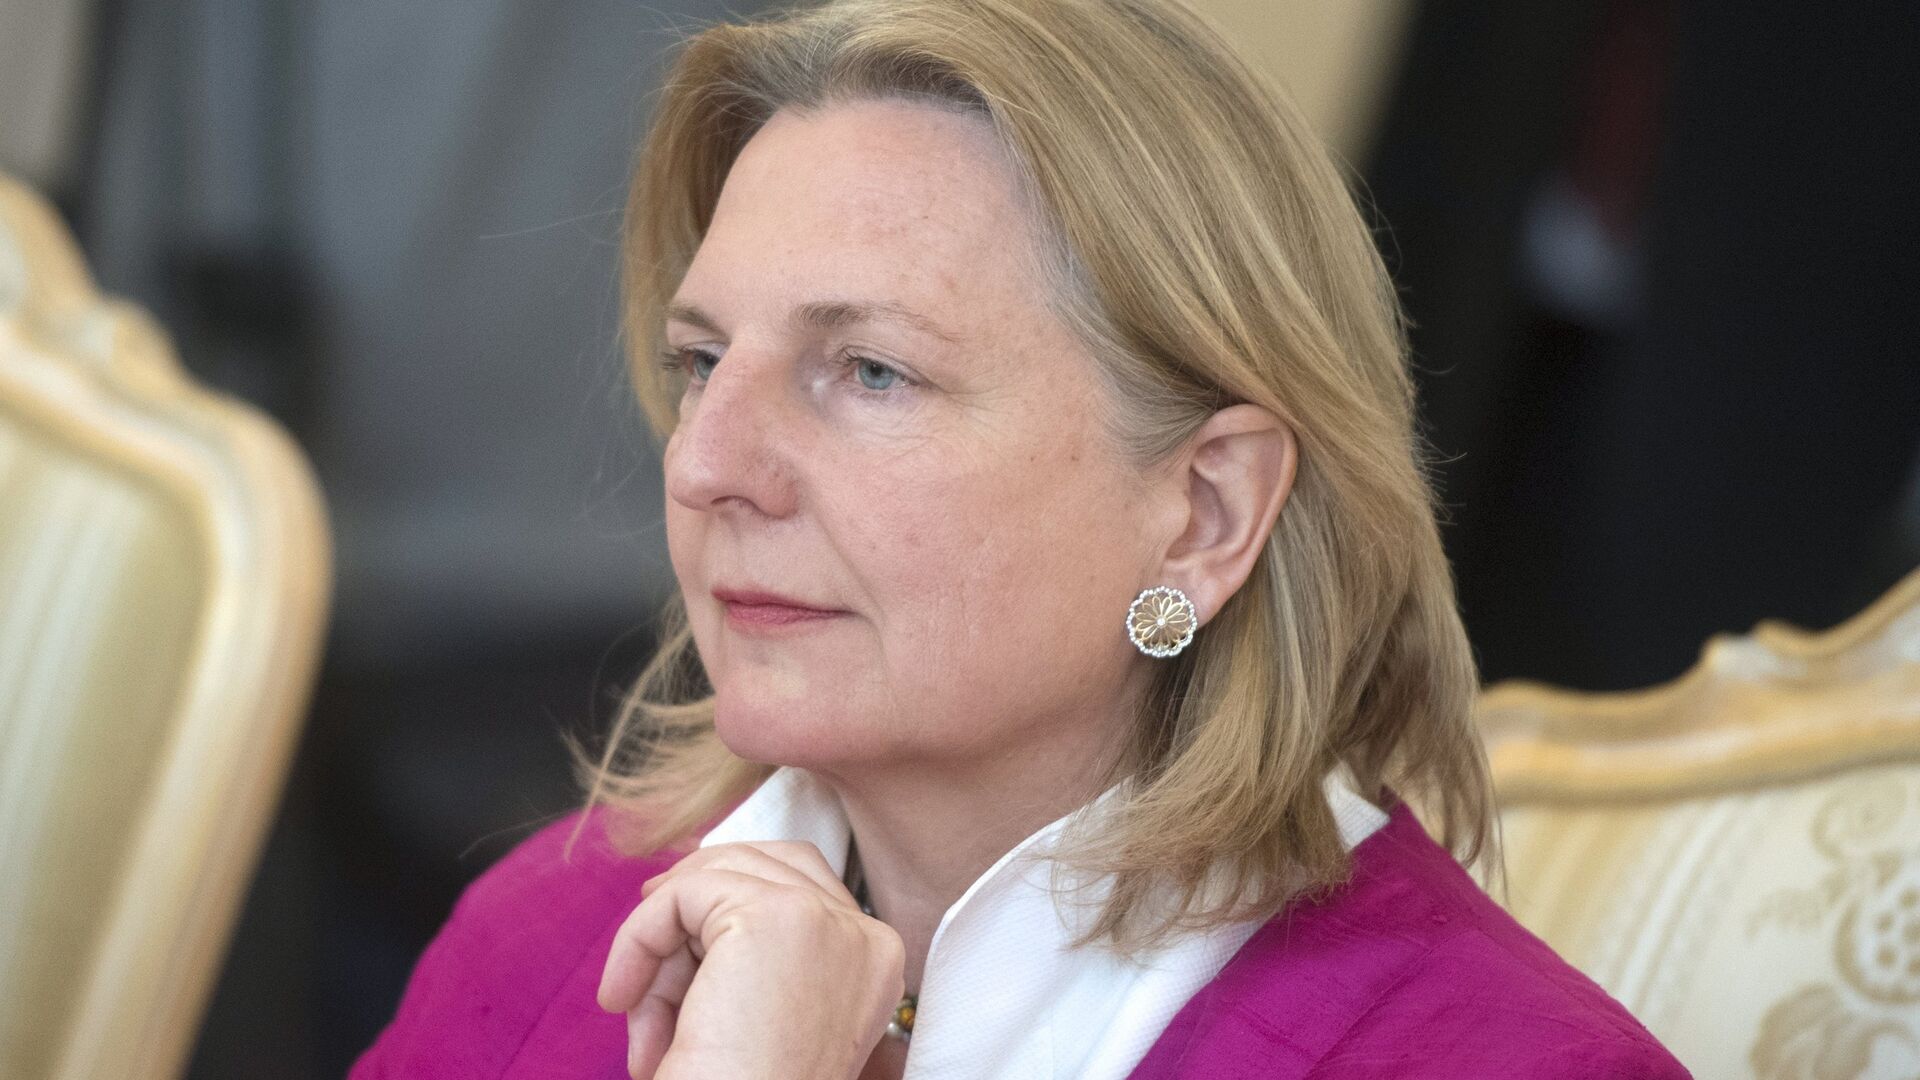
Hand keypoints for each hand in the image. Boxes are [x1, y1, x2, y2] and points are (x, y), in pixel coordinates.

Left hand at [596, 840, 906, 1079]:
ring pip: (719, 874)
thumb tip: (670, 892)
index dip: (723, 903)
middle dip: (691, 908)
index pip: (798, 887)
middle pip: (764, 864)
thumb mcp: (753, 1014)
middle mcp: (865, 935)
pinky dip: (638, 939)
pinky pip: (683, 894)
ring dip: (659, 935)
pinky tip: (622, 998)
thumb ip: (735, 953)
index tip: (667, 940)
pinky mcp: (776, 916)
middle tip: (640, 961)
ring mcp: (827, 919)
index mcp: (873, 962)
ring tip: (634, 1007)